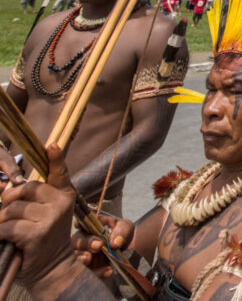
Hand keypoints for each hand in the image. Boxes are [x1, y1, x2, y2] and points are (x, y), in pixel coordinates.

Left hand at [0, 144, 76, 282]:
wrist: (52, 269)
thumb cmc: (42, 239)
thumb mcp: (42, 214)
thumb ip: (30, 199)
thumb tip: (4, 189)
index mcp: (64, 195)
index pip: (59, 172)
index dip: (55, 158)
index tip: (51, 145)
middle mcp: (61, 203)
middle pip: (25, 189)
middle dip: (9, 202)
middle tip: (9, 216)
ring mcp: (51, 218)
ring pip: (12, 209)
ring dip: (3, 221)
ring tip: (11, 232)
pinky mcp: (37, 233)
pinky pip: (7, 226)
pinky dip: (0, 234)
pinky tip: (8, 240)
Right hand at [73, 214, 132, 277]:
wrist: (132, 247)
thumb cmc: (124, 232)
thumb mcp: (126, 227)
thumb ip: (121, 232)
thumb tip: (114, 244)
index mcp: (92, 227)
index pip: (82, 223)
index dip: (78, 223)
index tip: (78, 224)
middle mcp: (86, 241)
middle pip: (77, 241)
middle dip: (85, 243)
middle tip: (98, 245)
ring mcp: (88, 255)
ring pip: (80, 257)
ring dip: (83, 258)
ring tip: (89, 258)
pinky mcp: (94, 267)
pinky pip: (93, 271)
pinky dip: (99, 272)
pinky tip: (108, 270)